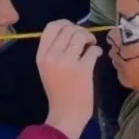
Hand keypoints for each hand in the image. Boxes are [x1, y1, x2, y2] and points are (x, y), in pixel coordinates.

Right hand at [38, 20, 100, 138]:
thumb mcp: (47, 68)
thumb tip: (72, 30)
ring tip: (91, 47)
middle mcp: (52, 56)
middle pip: (68, 28)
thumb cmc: (59, 91)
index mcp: (41, 55)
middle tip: (86, 40)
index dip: (65, 23)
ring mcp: (67, 63)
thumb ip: (55, 49)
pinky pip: (93, 50)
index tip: (73, 30)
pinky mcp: (83, 70)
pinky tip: (96, 56)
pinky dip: (97, 50)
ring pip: (81, 35)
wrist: (66, 114)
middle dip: (81, 30)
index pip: (51, 26)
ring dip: (90, 38)